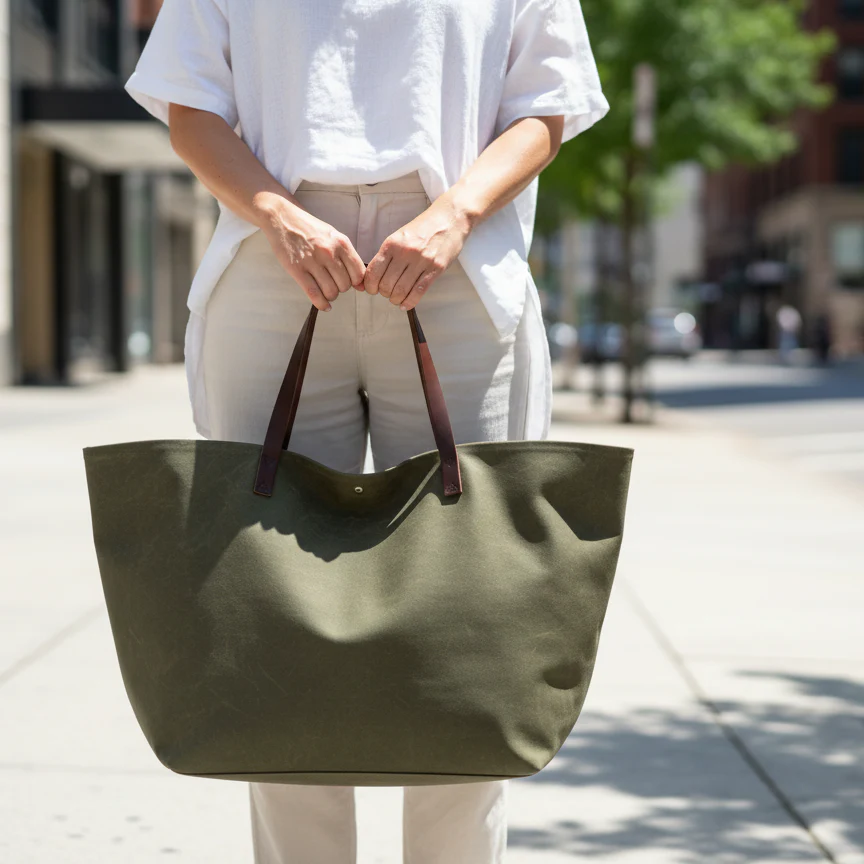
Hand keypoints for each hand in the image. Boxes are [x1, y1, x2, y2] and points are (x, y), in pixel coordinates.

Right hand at [254, 192, 365, 310]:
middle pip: (345, 285)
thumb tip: (360, 284)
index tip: (349, 282)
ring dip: (330, 296)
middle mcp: (329, 252)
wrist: (282, 218)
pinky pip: (314, 293)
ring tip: (325, 291)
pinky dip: (321, 304)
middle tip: (333, 284)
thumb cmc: (309, 229)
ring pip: (331, 291)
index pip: (358, 273)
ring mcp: (313, 261)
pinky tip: (323, 305)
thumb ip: (347, 257)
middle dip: (341, 288)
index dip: (356, 282)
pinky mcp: (297, 269)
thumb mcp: (333, 236)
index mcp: (341, 243)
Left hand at [363, 196, 473, 310]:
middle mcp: (405, 252)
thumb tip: (375, 276)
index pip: (374, 272)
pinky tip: (405, 304)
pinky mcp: (436, 268)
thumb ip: (388, 255)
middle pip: (387, 284)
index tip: (373, 289)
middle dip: (384, 294)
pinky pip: (419, 291)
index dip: (370, 286)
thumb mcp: (400, 236)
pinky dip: (410, 302)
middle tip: (387, 293)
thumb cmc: (424, 228)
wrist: (450, 218)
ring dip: (396, 299)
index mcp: (392, 243)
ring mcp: (422, 261)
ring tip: (397, 298)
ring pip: (401, 290)